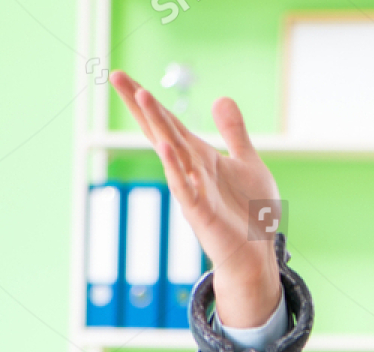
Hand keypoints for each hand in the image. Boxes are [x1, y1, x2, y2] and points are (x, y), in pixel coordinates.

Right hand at [110, 71, 282, 327]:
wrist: (256, 254)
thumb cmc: (251, 213)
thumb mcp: (248, 163)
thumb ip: (234, 132)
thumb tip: (220, 97)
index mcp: (201, 157)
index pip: (169, 122)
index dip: (149, 100)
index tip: (122, 75)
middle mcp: (192, 170)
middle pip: (162, 130)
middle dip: (141, 104)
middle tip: (117, 74)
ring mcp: (193, 190)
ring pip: (171, 152)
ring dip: (157, 125)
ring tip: (142, 96)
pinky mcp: (201, 213)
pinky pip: (185, 187)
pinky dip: (175, 168)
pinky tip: (166, 147)